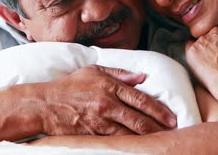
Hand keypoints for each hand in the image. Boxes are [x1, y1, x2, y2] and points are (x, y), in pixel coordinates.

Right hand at [38, 65, 176, 135]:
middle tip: (172, 130)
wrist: (45, 105)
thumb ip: (119, 73)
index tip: (171, 117)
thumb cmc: (69, 86)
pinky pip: (115, 140)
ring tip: (160, 140)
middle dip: (158, 126)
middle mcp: (107, 103)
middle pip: (139, 117)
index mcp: (109, 85)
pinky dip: (129, 143)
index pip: (140, 98)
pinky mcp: (93, 133)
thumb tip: (141, 77)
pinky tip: (138, 145)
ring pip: (130, 132)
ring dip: (146, 137)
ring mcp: (100, 120)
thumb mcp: (93, 71)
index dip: (158, 109)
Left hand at [185, 24, 217, 87]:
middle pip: (213, 34)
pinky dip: (193, 54)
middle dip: (215, 43)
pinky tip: (199, 62)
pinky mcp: (192, 49)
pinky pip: (189, 48)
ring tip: (209, 62)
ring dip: (204, 48)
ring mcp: (203, 39)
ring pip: (201, 41)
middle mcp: (216, 30)